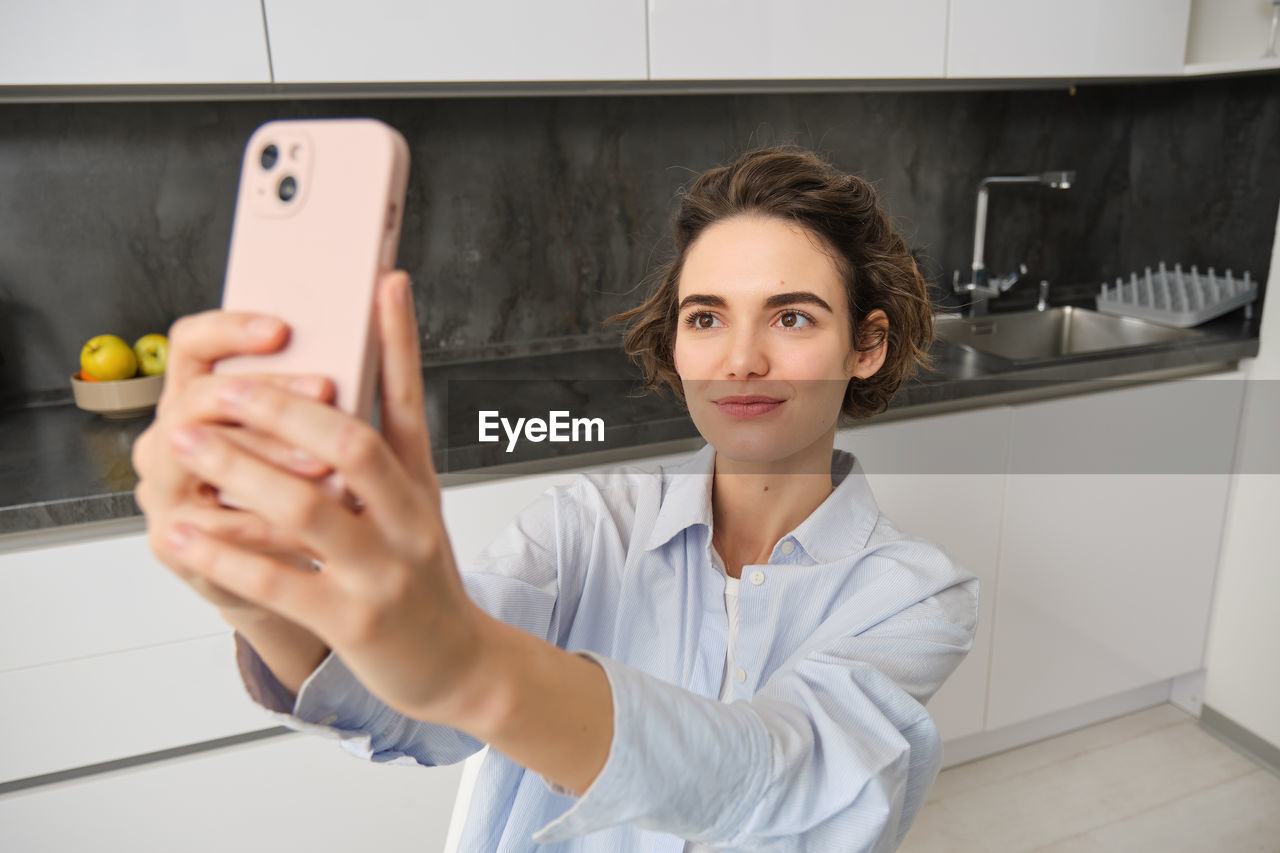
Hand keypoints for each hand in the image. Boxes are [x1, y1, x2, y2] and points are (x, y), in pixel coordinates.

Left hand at [158, 271, 491, 725]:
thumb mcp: (415, 511)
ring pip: (309, 509)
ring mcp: (384, 570)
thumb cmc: (421, 580)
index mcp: (420, 485)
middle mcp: (408, 519)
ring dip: (240, 470)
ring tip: (184, 443)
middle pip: (352, 444)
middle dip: (282, 406)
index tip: (384, 282)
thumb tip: (337, 401)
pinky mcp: (356, 620)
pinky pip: (282, 581)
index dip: (399, 339)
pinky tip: (185, 532)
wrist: (459, 664)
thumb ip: (381, 460)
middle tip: (224, 384)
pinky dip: (227, 555)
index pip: (412, 400)